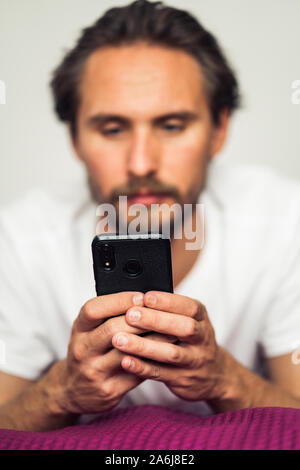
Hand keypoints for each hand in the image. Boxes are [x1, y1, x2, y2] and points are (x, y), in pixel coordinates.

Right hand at [56, 291, 176, 415]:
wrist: (72, 390)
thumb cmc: (88, 350)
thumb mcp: (89, 330)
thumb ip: (108, 316)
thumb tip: (143, 299)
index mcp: (79, 329)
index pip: (94, 309)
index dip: (118, 300)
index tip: (141, 297)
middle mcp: (83, 349)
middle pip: (112, 329)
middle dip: (141, 319)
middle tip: (164, 313)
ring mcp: (94, 371)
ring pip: (128, 352)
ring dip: (153, 340)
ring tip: (172, 331)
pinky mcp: (109, 390)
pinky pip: (136, 373)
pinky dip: (153, 361)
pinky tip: (166, 352)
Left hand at [112, 291, 226, 401]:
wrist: (214, 375)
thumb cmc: (191, 339)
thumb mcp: (190, 320)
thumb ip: (170, 310)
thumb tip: (137, 296)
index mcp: (201, 318)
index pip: (189, 307)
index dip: (168, 301)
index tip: (145, 296)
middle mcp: (201, 339)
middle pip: (184, 328)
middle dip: (156, 320)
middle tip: (130, 315)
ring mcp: (193, 361)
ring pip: (170, 353)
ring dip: (143, 346)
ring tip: (119, 339)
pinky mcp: (182, 380)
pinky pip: (160, 373)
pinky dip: (142, 368)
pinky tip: (125, 361)